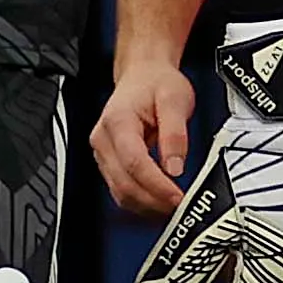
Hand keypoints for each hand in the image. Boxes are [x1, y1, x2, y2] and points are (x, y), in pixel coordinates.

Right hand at [88, 55, 191, 219]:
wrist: (142, 74)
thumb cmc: (155, 82)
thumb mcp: (175, 99)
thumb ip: (175, 133)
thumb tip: (175, 167)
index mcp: (117, 121)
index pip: (134, 162)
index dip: (156, 185)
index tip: (178, 197)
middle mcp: (103, 140)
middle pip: (124, 183)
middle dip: (153, 201)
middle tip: (180, 207)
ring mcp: (103, 153)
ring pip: (120, 192)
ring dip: (146, 206)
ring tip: (173, 207)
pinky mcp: (109, 163)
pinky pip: (121, 190)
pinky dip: (140, 201)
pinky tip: (159, 203)